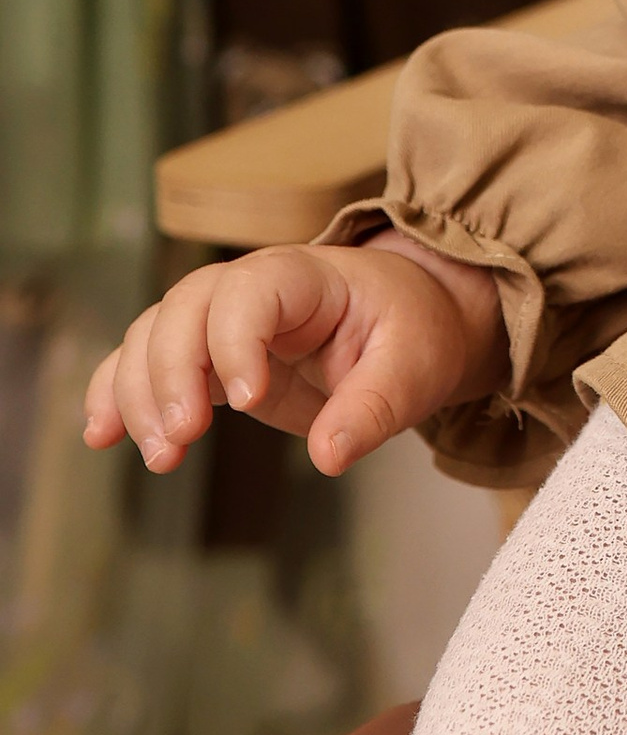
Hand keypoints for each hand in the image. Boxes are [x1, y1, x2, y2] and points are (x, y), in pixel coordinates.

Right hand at [82, 237, 506, 479]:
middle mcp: (251, 289)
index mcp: (306, 276)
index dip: (236, 341)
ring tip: (161, 457)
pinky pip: (145, 364)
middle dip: (170, 373)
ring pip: (152, 336)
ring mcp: (220, 321)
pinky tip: (102, 434)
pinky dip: (116, 394)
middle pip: (184, 309)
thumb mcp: (416, 366)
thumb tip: (328, 458)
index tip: (250, 401)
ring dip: (139, 395)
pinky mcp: (207, 358)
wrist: (411, 322)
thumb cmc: (414, 332)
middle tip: (182, 440)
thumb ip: (375, 406)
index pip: (250, 291)